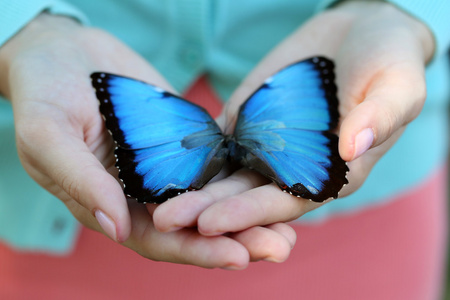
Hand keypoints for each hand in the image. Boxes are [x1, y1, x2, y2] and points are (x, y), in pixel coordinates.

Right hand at [0, 13, 295, 267]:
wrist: (64, 52)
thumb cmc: (44, 93)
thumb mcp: (48, 135)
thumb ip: (81, 181)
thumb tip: (117, 229)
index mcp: (111, 203)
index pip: (157, 240)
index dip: (195, 251)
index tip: (237, 257)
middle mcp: (144, 193)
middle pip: (195, 227)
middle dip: (236, 240)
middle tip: (279, 248)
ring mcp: (168, 166)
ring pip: (213, 200)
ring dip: (250, 215)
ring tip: (291, 227)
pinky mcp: (185, 139)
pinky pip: (217, 161)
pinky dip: (244, 176)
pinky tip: (274, 180)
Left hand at [153, 2, 433, 234]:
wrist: (360, 34)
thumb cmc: (390, 61)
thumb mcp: (397, 83)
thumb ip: (380, 114)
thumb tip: (354, 145)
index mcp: (332, 174)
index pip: (287, 203)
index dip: (250, 214)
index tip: (211, 223)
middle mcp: (295, 169)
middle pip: (247, 198)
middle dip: (207, 212)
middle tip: (165, 221)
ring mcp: (268, 147)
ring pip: (227, 177)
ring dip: (193, 192)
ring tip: (154, 203)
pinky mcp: (249, 123)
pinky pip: (219, 144)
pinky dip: (193, 159)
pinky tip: (161, 165)